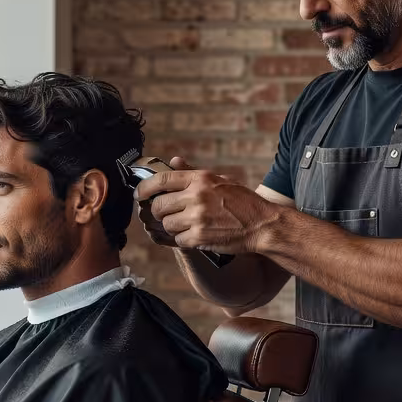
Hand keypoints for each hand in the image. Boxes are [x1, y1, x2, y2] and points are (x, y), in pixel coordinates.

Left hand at [135, 157, 276, 255]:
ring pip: (167, 224)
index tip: (139, 194)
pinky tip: (196, 235)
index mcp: (200, 179)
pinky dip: (184, 240)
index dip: (145, 188)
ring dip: (173, 227)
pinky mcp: (199, 236)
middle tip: (167, 214)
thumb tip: (173, 161)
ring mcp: (197, 217)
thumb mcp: (220, 179)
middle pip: (159, 205)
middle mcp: (196, 196)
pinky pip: (178, 240)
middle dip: (159, 212)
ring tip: (188, 225)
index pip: (161, 180)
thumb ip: (194, 172)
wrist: (262, 225)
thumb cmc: (243, 202)